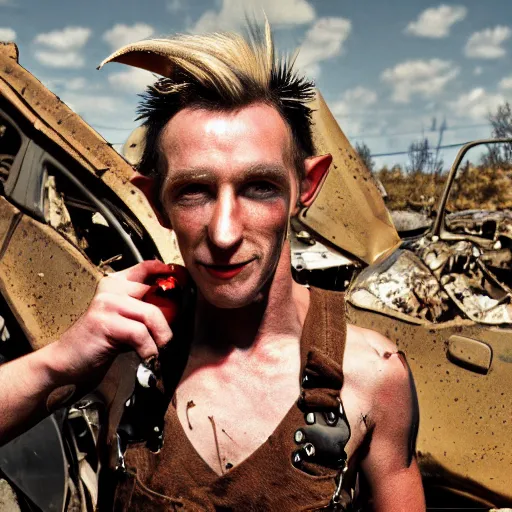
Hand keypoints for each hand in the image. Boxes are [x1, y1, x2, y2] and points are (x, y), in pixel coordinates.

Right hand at [51, 260, 176, 382]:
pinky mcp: (104, 322)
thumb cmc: (100, 342)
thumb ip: (144, 311)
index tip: (180, 278)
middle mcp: (111, 289)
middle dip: (169, 317)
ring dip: (161, 336)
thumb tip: (175, 310)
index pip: (145, 267)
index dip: (166, 271)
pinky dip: (148, 349)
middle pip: (156, 293)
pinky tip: (146, 357)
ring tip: (159, 349)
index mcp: (115, 283)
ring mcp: (107, 303)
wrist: (67, 362)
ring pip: (151, 314)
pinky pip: (140, 333)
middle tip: (168, 337)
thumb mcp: (125, 321)